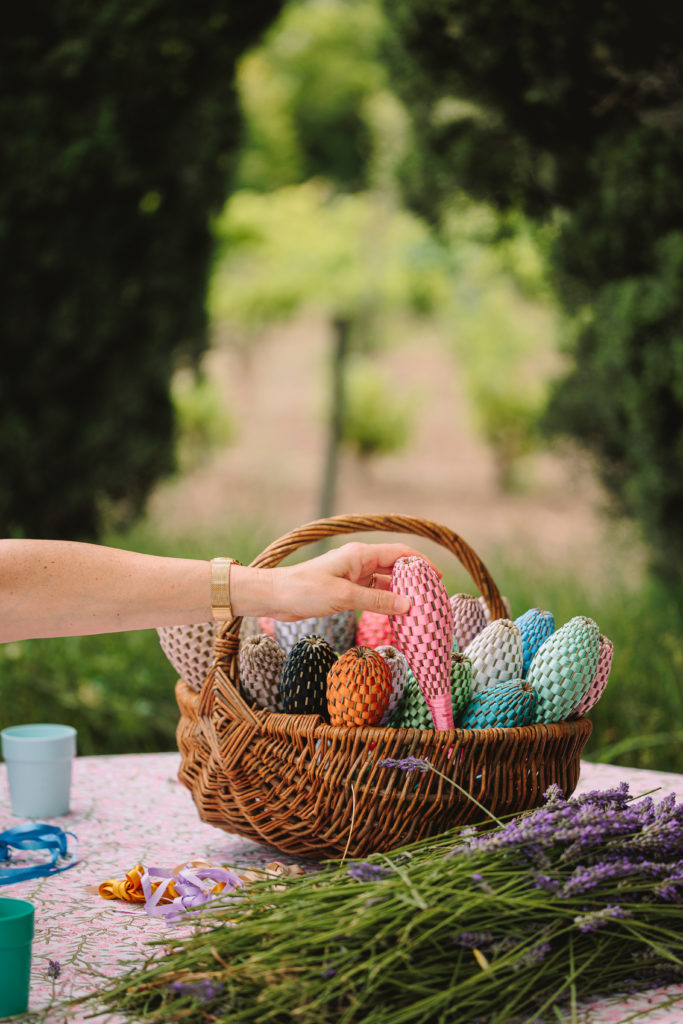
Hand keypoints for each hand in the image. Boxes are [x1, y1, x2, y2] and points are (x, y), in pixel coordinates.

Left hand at [250, 542, 441, 620]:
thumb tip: (408, 606)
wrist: (274, 596)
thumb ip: (376, 601)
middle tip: (431, 598)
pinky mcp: (345, 589)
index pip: (400, 553)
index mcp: (360, 554)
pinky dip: (385, 602)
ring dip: (400, 594)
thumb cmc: (305, 590)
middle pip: (395, 567)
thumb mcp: (344, 597)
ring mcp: (352, 575)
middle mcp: (359, 561)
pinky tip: (394, 615)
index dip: (421, 563)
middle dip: (414, 580)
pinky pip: (372, 593)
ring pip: (384, 582)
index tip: (437, 579)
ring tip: (417, 609)